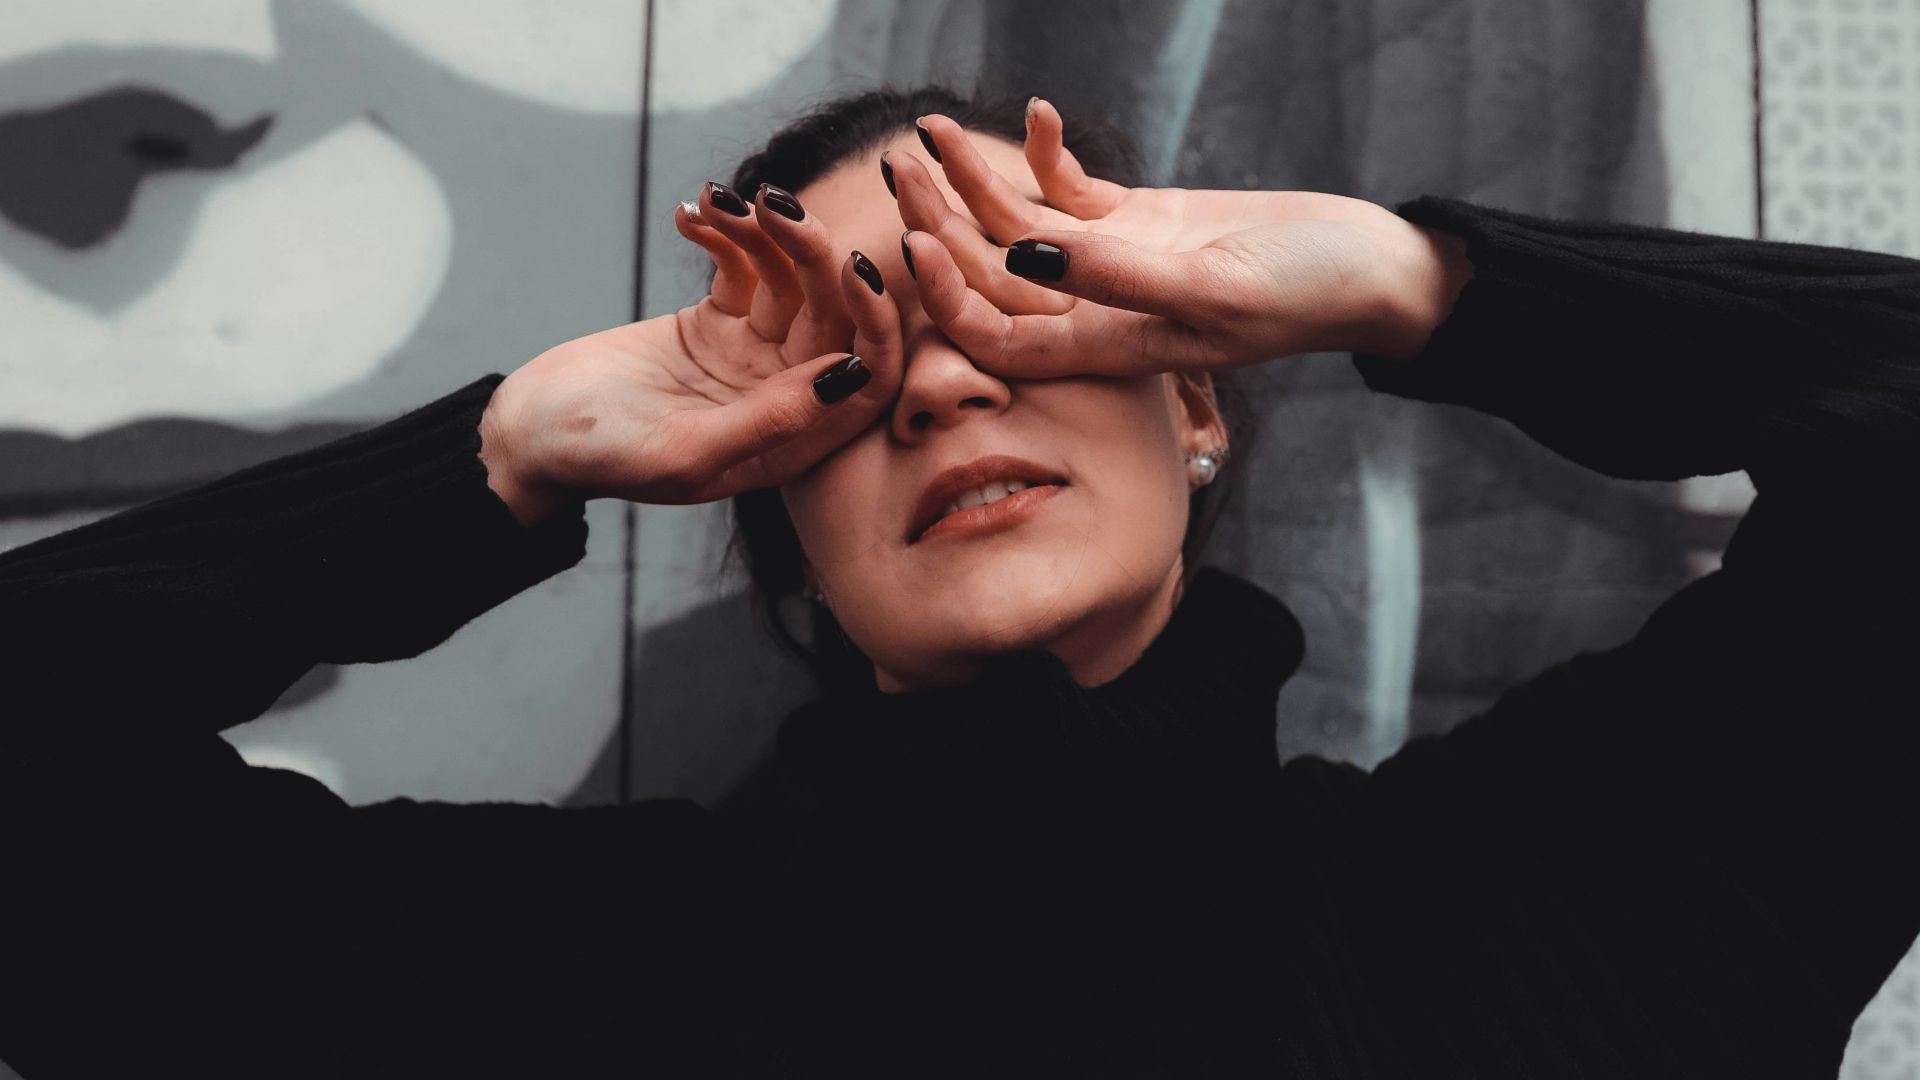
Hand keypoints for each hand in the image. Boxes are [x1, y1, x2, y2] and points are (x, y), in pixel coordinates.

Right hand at [480, 181, 899, 522]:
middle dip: (814, 254)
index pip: (867, 378)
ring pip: (791, 279)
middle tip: (774, 206)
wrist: (527, 433)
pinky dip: (724, 233)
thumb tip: (848, 376)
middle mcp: (785, 397)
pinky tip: (689, 212)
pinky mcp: (714, 321)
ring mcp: (752, 356)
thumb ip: (768, 421)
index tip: (852, 266)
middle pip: (835, 315)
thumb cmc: (599, 458)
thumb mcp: (684, 450)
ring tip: (720, 200)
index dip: (874, 322)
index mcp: (794, 442)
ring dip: (764, 232)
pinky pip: (743, 265)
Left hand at [893, 98, 1470, 376]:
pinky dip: (1048, 155)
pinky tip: (1036, 116)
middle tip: (902, 166)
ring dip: (976, 177)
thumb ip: (1118, 278)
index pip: (997, 337)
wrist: (1370, 266)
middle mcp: (1097, 310)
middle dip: (941, 222)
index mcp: (1107, 348)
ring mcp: (1114, 263)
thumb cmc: (1305, 295)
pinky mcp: (1140, 221)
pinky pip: (1071, 190)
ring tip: (933, 128)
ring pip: (1021, 223)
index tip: (915, 242)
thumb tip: (1021, 258)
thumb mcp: (1212, 290)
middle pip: (993, 273)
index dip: (948, 298)